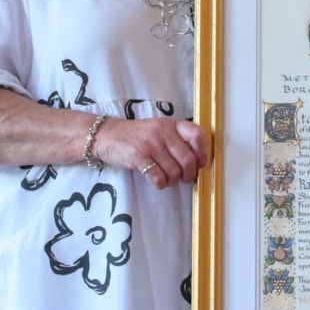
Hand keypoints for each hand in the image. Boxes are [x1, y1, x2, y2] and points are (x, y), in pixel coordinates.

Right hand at [95, 118, 209, 186]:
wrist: (106, 135)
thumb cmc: (136, 136)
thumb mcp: (158, 129)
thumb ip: (176, 140)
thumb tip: (197, 161)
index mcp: (170, 124)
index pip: (197, 135)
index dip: (202, 152)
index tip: (200, 163)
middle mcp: (162, 132)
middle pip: (188, 160)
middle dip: (189, 175)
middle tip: (184, 179)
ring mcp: (150, 144)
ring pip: (174, 171)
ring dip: (173, 181)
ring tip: (167, 179)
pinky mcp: (137, 157)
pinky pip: (158, 177)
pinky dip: (161, 184)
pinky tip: (157, 182)